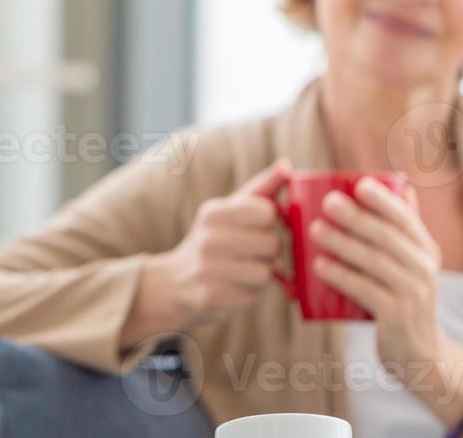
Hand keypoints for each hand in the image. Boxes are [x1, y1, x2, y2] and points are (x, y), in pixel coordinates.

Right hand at [121, 159, 291, 349]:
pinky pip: (255, 294)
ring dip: (262, 273)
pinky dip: (250, 292)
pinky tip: (233, 286)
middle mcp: (209, 238)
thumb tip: (287, 165)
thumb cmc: (213, 240)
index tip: (256, 226)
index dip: (269, 221)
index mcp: (214, 212)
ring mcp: (209, 269)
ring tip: (243, 269)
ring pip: (267, 271)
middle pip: (272, 243)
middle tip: (251, 252)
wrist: (175, 282)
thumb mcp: (229, 210)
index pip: (267, 211)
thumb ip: (261, 189)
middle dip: (269, 250)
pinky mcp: (214, 296)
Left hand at [310, 178, 462, 423]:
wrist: (421, 354)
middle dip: (356, 217)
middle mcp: (424, 269)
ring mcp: (412, 294)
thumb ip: (403, 231)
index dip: (384, 200)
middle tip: (328, 202)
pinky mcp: (396, 317)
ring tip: (314, 230)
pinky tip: (319, 266)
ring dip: (343, 243)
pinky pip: (365, 291)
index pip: (406, 219)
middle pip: (387, 237)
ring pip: (375, 262)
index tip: (360, 184)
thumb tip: (399, 186)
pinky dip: (341, 276)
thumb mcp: (413, 265)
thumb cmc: (405, 299)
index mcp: (426, 250)